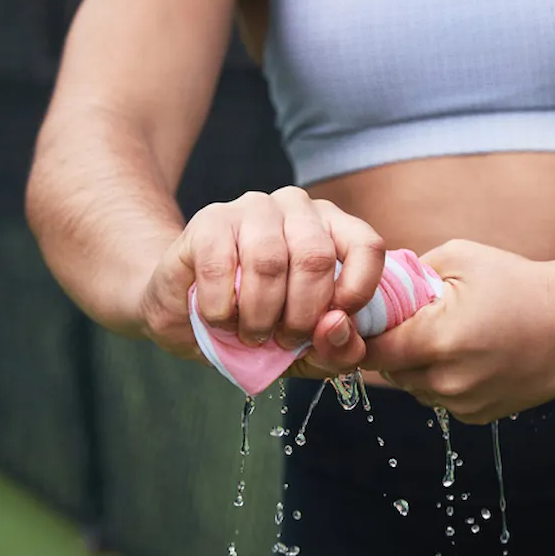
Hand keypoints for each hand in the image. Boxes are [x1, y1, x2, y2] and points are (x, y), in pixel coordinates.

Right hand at [137, 187, 385, 378]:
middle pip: (316, 258)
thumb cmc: (260, 322)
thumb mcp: (308, 349)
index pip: (367, 246)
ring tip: (251, 335)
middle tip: (284, 340)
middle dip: (301, 315)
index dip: (357, 292)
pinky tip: (220, 320)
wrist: (187, 311)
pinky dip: (222, 308)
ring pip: (269, 261)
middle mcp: (298, 207)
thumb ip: (337, 348)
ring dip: (260, 315)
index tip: (333, 324)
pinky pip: (220, 266)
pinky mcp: (209, 219)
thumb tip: (337, 327)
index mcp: (333, 228)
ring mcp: (253, 207)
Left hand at [361, 239, 554, 423]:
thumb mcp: (462, 257)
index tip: (368, 321)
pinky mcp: (480, 416)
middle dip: (394, 348)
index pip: (372, 351)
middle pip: (392, 372)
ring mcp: (465, 402)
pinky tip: (470, 356)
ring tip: (447, 337)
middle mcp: (448, 380)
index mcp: (438, 338)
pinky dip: (445, 382)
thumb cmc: (520, 282)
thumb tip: (378, 284)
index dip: (364, 336)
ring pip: (416, 389)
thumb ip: (412, 270)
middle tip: (414, 322)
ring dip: (419, 367)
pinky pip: (443, 401)